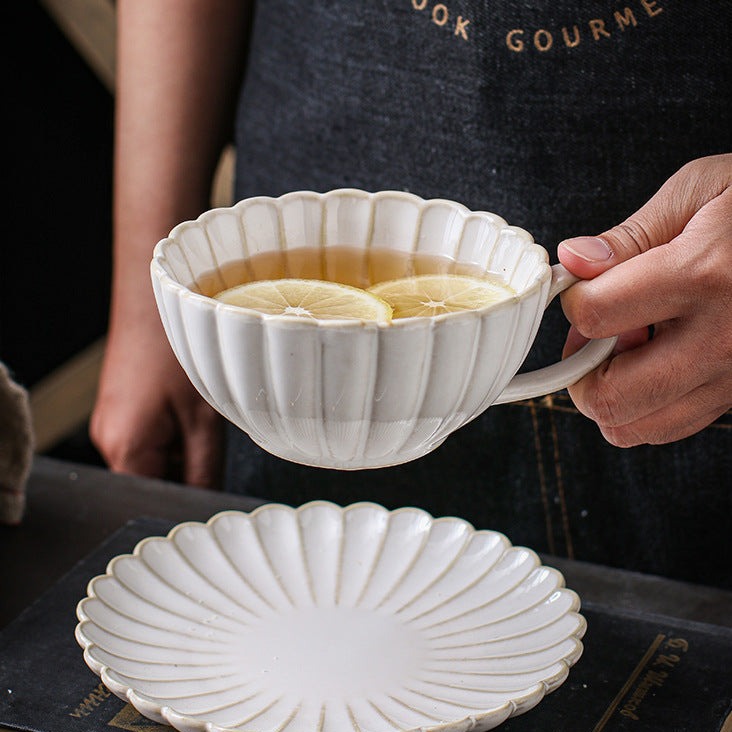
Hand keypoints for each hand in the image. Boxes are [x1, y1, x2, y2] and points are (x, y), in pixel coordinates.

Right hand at [90, 320, 223, 488]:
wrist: (151, 296)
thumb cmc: (174, 349)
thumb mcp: (203, 419)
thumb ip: (205, 469)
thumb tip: (208, 500)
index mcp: (126, 448)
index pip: (157, 500)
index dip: (189, 499)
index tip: (216, 488)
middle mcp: (109, 439)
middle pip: (155, 480)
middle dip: (187, 470)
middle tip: (213, 441)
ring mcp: (112, 422)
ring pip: (155, 457)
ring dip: (182, 448)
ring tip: (199, 415)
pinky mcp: (121, 407)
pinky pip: (149, 435)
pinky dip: (173, 429)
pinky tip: (188, 404)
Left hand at [557, 153, 731, 446]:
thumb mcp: (700, 191)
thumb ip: (629, 236)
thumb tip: (571, 262)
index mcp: (704, 274)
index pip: (595, 316)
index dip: (572, 301)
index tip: (582, 288)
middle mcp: (724, 338)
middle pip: (609, 397)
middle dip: (580, 368)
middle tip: (593, 335)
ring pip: (636, 427)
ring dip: (610, 394)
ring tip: (629, 350)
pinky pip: (672, 424)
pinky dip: (646, 405)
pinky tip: (660, 362)